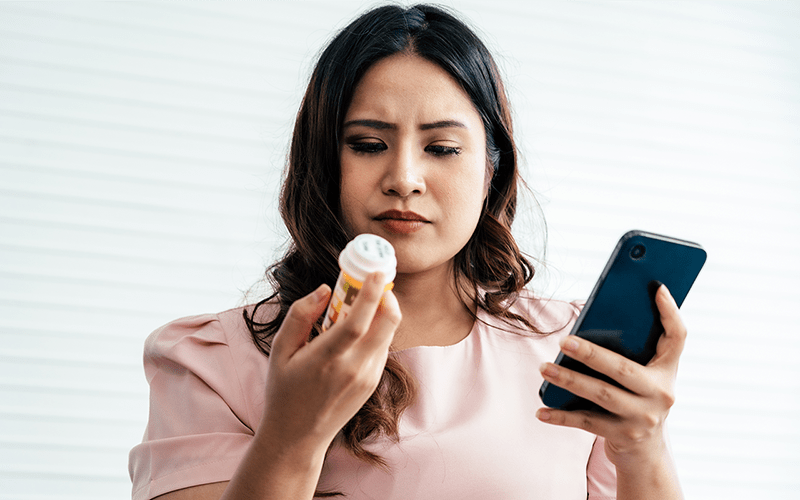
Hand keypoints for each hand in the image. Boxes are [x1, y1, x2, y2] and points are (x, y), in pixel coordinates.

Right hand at [258, 272, 401, 456]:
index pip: (359, 321)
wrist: (297, 436)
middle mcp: (354, 369)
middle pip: (387, 324)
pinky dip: (377, 331)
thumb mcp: (280, 351)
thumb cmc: (283, 390)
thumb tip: (324, 290)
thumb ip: (300, 316)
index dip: (371, 294)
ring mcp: (367, 378)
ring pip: (388, 334)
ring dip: (382, 313)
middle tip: (375, 282)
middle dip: (388, 296)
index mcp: (327, 359)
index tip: (375, 272)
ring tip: (360, 304)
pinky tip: (358, 328)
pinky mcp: (373, 383)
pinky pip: (382, 348)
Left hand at [536, 284, 685, 467]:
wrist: (647, 452)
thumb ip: (631, 351)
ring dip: (569, 380)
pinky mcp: (622, 436)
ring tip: (545, 367)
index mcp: (667, 371)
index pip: (677, 337)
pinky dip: (560, 416)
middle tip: (564, 341)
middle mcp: (661, 395)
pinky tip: (540, 411)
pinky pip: (586, 422)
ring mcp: (642, 418)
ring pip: (600, 395)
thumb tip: (593, 321)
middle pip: (623, 369)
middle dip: (591, 354)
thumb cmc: (637, 400)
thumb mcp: (646, 376)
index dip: (670, 312)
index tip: (657, 288)